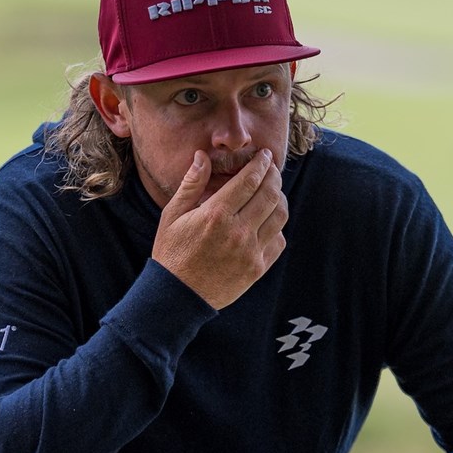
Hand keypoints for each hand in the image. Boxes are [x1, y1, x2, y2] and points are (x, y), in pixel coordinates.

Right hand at [152, 148, 288, 309]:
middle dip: (273, 175)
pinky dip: (277, 226)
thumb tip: (202, 156)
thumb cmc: (172, 253)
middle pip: (269, 194)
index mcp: (216, 215)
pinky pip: (279, 240)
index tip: (264, 155)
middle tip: (271, 167)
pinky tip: (267, 219)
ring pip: (280, 216)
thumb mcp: (172, 215)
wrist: (177, 297)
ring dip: (279, 198)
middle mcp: (238, 232)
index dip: (261, 164)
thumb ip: (191, 184)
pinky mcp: (258, 268)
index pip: (249, 180)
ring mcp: (251, 252)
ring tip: (271, 190)